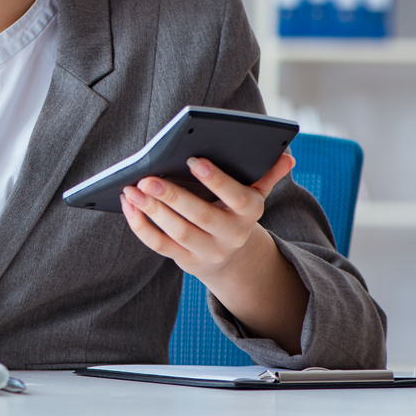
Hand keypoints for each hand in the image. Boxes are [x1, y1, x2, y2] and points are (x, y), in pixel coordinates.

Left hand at [120, 151, 307, 351]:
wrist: (232, 256)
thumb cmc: (235, 210)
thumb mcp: (254, 193)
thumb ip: (266, 174)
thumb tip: (287, 155)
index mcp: (249, 212)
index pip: (237, 196)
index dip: (216, 180)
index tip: (192, 158)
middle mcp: (230, 234)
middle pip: (201, 217)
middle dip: (173, 197)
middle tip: (147, 177)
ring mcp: (207, 250)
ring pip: (178, 233)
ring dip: (152, 211)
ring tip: (131, 188)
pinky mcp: (185, 260)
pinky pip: (160, 245)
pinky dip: (141, 226)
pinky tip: (128, 204)